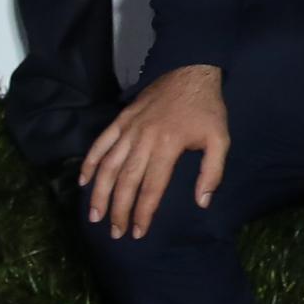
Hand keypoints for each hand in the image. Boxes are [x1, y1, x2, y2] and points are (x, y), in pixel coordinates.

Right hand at [81, 64, 229, 240]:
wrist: (191, 70)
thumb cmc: (206, 109)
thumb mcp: (220, 139)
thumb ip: (212, 172)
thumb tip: (202, 202)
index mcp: (168, 146)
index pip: (152, 188)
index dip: (143, 213)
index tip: (138, 233)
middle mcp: (144, 139)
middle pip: (126, 181)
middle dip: (119, 210)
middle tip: (115, 232)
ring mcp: (130, 128)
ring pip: (109, 165)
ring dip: (99, 192)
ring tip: (94, 215)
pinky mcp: (122, 118)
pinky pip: (101, 142)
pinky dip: (90, 161)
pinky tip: (83, 180)